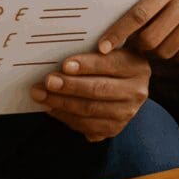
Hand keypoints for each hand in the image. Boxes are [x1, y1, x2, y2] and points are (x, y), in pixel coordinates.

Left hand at [29, 49, 148, 141]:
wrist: (125, 86)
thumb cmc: (110, 61)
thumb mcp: (111, 49)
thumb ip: (94, 49)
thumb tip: (64, 57)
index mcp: (136, 67)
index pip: (110, 64)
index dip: (87, 65)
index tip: (65, 64)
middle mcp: (136, 92)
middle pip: (99, 89)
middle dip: (70, 86)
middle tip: (47, 81)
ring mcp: (127, 113)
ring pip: (90, 109)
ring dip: (62, 103)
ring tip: (42, 95)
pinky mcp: (115, 129)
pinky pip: (87, 125)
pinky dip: (66, 117)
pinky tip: (51, 108)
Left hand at [99, 0, 178, 62]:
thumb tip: (111, 18)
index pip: (138, 14)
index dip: (118, 32)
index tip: (103, 47)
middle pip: (151, 39)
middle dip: (139, 46)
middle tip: (137, 42)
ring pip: (167, 51)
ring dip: (157, 52)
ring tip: (158, 40)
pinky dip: (176, 55)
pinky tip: (176, 41)